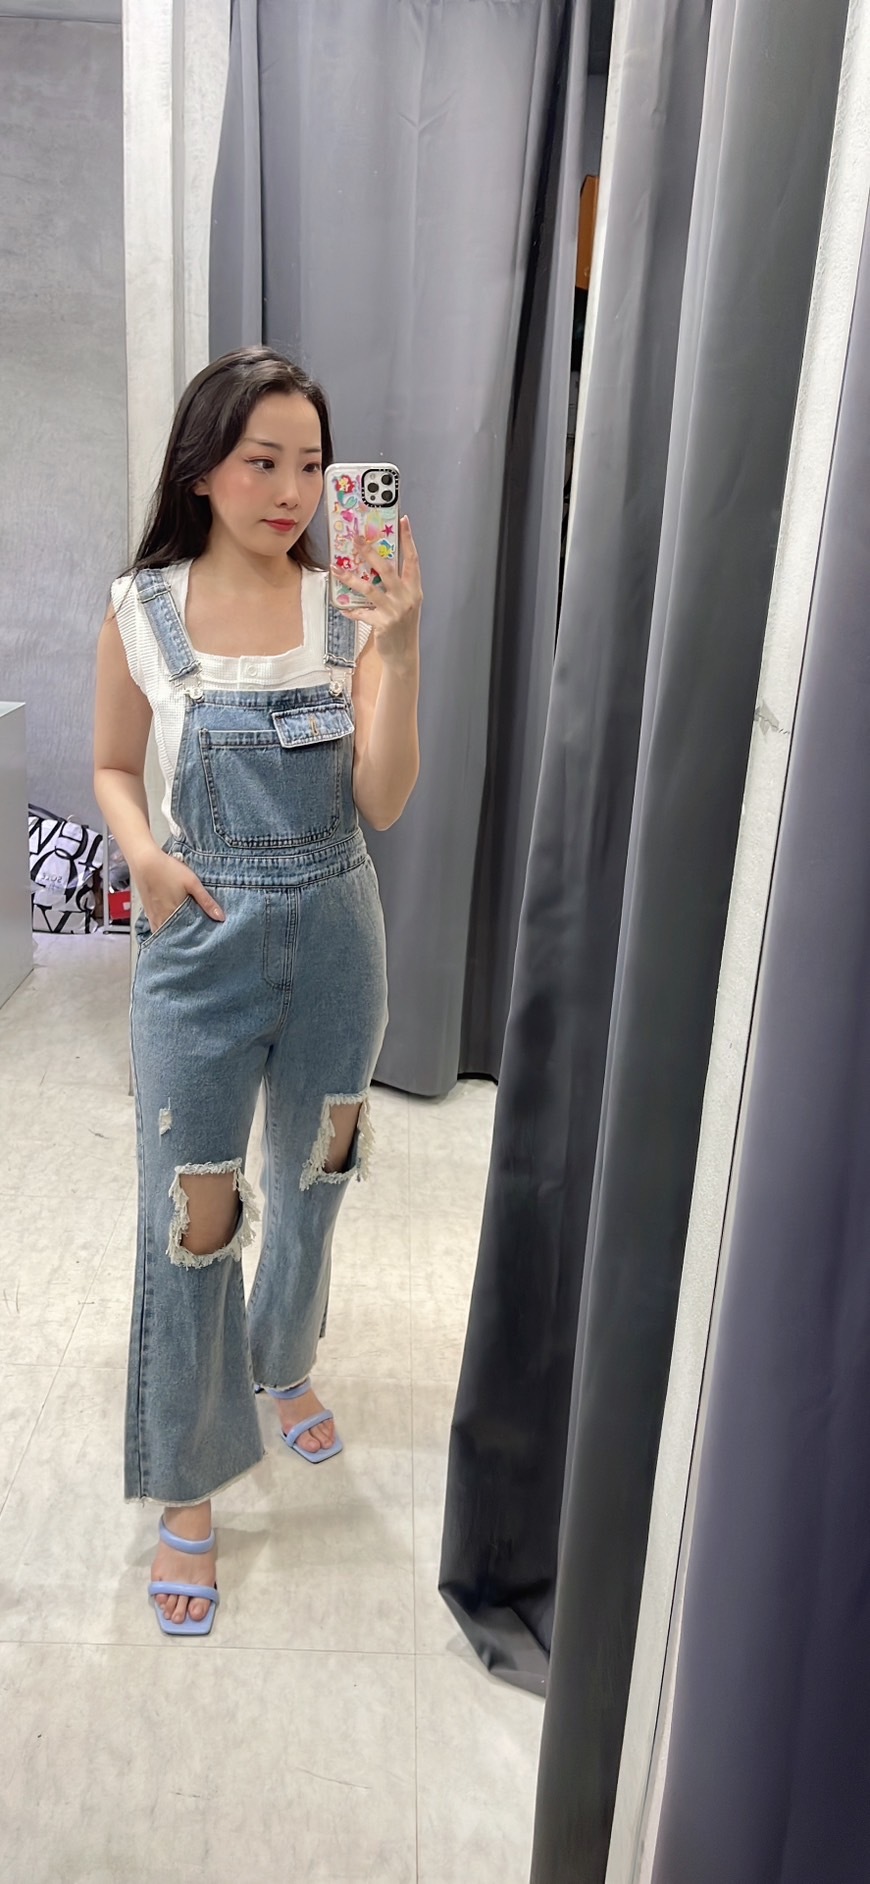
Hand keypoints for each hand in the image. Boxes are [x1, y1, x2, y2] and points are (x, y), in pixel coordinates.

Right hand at [135, 848, 224, 934]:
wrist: (144, 860)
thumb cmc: (168, 870)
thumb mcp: (192, 883)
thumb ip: (206, 901)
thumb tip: (221, 917)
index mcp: (173, 914)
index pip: (185, 935)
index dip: (194, 938)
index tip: (203, 939)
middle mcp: (160, 918)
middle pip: (173, 935)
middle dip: (184, 937)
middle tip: (195, 937)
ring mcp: (151, 915)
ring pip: (163, 931)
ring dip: (172, 933)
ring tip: (183, 931)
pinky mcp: (147, 910)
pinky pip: (155, 925)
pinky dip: (163, 927)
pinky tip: (170, 921)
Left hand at [333, 516, 422, 673]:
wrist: (404, 654)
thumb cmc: (402, 625)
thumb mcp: (406, 603)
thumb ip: (396, 586)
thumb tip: (375, 565)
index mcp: (414, 589)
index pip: (413, 559)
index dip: (409, 539)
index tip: (404, 520)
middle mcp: (407, 598)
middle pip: (387, 569)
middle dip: (369, 552)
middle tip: (356, 539)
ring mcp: (395, 611)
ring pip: (369, 588)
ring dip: (350, 578)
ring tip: (336, 569)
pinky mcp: (382, 624)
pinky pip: (361, 612)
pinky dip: (351, 609)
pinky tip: (343, 607)